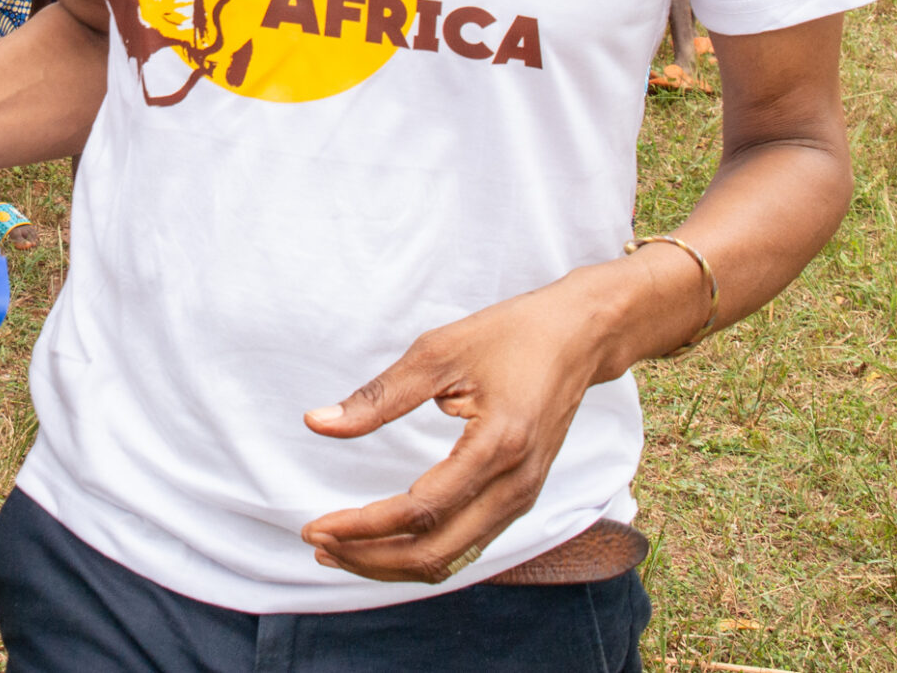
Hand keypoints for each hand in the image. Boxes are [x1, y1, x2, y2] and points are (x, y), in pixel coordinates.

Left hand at [298, 278, 610, 583]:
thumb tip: (318, 422)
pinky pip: (467, 545)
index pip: (421, 511)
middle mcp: (516, 485)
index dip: (364, 526)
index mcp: (498, 446)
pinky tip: (385, 539)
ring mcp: (523, 497)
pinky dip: (422, 551)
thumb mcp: (438, 352)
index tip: (317, 525)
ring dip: (394, 562)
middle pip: (436, 553)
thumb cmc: (511, 335)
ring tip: (341, 549)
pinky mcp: (521, 496)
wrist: (579, 336)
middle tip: (318, 543)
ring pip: (452, 559)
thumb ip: (379, 396)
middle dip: (371, 557)